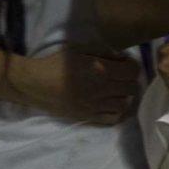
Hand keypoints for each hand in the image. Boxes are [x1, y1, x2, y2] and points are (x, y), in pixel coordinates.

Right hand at [7, 49, 141, 125]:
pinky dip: (117, 112)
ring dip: (125, 96)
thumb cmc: (55, 64)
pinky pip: (112, 119)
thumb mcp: (78, 49)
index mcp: (100, 70)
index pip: (132, 71)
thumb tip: (119, 57)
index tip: (125, 63)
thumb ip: (101, 51)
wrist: (35, 84)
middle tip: (121, 76)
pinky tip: (112, 104)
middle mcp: (102, 89)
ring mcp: (96, 106)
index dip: (132, 65)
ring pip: (125, 104)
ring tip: (118, 91)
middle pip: (132, 88)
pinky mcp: (88, 117)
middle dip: (130, 80)